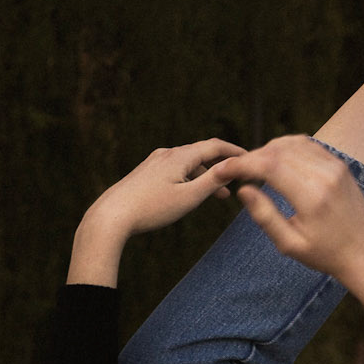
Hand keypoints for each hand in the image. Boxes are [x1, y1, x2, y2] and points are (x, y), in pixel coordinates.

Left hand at [88, 139, 245, 237]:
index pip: (215, 146)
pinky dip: (190, 179)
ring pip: (188, 163)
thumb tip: (234, 166)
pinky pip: (175, 170)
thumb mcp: (189, 197)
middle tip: (241, 177)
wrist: (111, 217)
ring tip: (221, 195)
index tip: (252, 158)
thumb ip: (213, 180)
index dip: (236, 151)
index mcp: (179, 156)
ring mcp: (154, 162)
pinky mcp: (145, 173)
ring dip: (207, 176)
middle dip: (223, 165)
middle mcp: (166, 154)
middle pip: (202, 153)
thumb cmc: (151, 209)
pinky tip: (191, 194)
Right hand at [211, 136, 363, 281]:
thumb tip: (243, 189)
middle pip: (277, 150)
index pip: (269, 166)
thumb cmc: (327, 254)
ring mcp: (335, 166)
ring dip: (267, 151)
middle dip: (251, 157)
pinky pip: (307, 145)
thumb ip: (264, 216)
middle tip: (234, 171)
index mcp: (311, 197)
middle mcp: (325, 175)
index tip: (223, 171)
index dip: (241, 164)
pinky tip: (275, 161)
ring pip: (291, 143)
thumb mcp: (290, 244)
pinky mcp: (340, 165)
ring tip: (252, 168)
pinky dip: (286, 148)